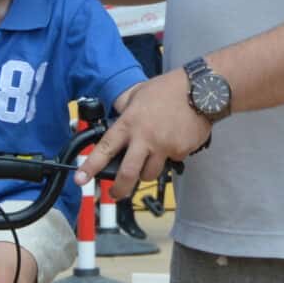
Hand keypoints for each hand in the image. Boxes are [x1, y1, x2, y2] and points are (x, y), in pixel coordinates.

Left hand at [79, 72, 212, 196]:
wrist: (202, 90)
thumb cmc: (169, 88)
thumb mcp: (138, 93)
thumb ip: (124, 107)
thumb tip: (117, 116)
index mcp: (129, 123)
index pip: (104, 149)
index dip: (90, 167)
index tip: (80, 179)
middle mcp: (145, 138)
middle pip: (127, 174)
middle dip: (119, 189)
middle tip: (115, 193)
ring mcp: (164, 147)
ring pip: (150, 173)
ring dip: (147, 171)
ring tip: (151, 156)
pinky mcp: (181, 151)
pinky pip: (172, 161)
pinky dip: (171, 155)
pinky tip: (174, 139)